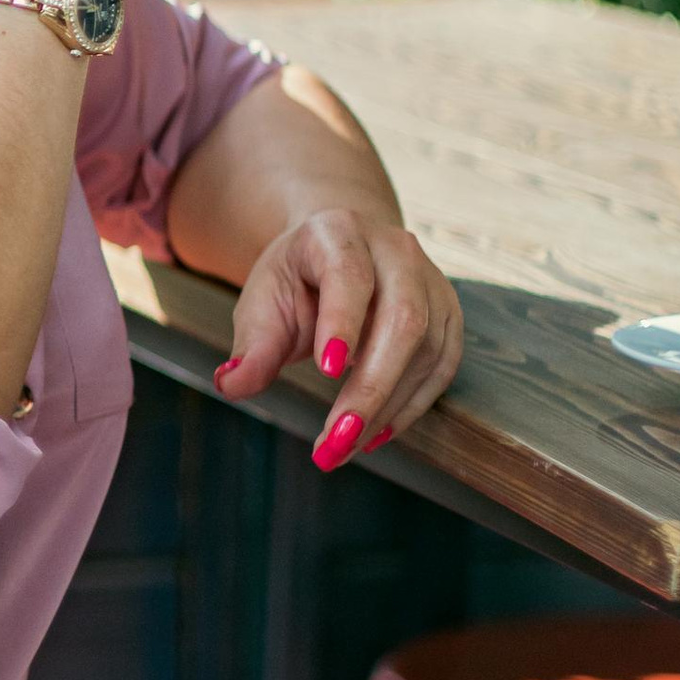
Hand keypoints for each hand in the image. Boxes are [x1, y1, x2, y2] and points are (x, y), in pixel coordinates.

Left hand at [214, 208, 463, 466]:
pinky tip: (376, 434)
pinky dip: (411, 406)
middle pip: (402, 319)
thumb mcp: (263, 301)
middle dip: (370, 388)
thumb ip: (253, 344)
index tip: (328, 371)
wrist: (342, 251)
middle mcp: (395, 251)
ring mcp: (430, 282)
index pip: (348, 275)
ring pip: (427, 349)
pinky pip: (442, 367)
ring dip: (388, 407)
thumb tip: (231, 385)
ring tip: (345, 446)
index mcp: (338, 233)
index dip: (343, 322)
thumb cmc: (297, 279)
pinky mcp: (448, 315)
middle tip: (336, 441)